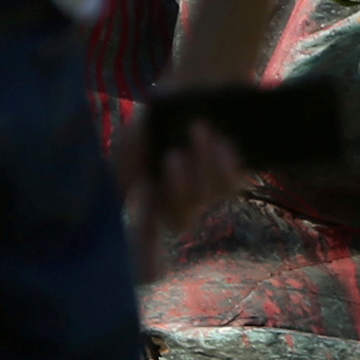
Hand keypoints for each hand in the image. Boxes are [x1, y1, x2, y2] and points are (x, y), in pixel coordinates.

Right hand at [115, 110, 248, 266]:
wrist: (200, 83)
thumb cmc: (163, 111)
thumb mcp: (137, 133)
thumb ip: (128, 161)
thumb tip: (132, 196)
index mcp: (149, 192)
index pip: (145, 232)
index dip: (146, 255)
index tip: (149, 276)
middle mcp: (178, 198)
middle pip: (179, 217)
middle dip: (178, 187)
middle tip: (174, 154)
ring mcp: (207, 190)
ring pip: (206, 197)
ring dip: (201, 164)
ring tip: (199, 130)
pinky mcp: (232, 177)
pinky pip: (230, 184)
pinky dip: (224, 163)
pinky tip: (220, 142)